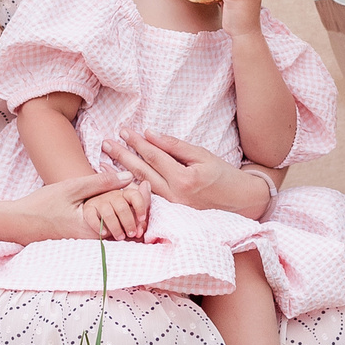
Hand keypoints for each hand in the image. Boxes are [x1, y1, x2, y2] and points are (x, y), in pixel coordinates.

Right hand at [9, 171, 146, 241]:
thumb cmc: (43, 204)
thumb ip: (101, 183)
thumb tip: (129, 177)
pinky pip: (107, 233)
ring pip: (119, 232)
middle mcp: (94, 242)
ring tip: (132, 199)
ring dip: (128, 216)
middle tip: (143, 192)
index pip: (128, 221)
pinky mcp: (84, 242)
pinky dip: (115, 220)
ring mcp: (89, 244)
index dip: (141, 205)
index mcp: (94, 229)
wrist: (19, 222)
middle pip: (127, 230)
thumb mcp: (72, 188)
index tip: (144, 189)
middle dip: (138, 213)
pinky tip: (114, 206)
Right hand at [79, 185, 147, 239]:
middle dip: (129, 222)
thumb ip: (138, 199)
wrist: (76, 215)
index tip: (142, 219)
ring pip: (109, 213)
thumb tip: (146, 184)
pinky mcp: (83, 211)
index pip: (133, 194)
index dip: (141, 205)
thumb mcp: (125, 207)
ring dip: (116, 227)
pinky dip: (99, 226)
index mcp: (119, 193)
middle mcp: (107, 196)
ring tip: (120, 237)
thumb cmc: (102, 211)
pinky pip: (92, 217)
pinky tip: (104, 234)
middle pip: (122, 206)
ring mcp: (94, 202)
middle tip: (132, 234)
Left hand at [103, 129, 278, 219]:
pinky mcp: (171, 214)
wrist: (241, 201)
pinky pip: (148, 198)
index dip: (137, 142)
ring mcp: (171, 207)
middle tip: (105, 143)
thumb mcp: (202, 155)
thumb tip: (150, 134)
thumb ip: (174, 146)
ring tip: (104, 162)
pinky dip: (132, 188)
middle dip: (122, 156)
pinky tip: (120, 182)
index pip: (154, 156)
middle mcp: (175, 195)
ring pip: (140, 187)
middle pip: (142, 171)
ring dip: (122, 173)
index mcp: (184, 178)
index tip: (123, 130)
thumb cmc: (223, 175)